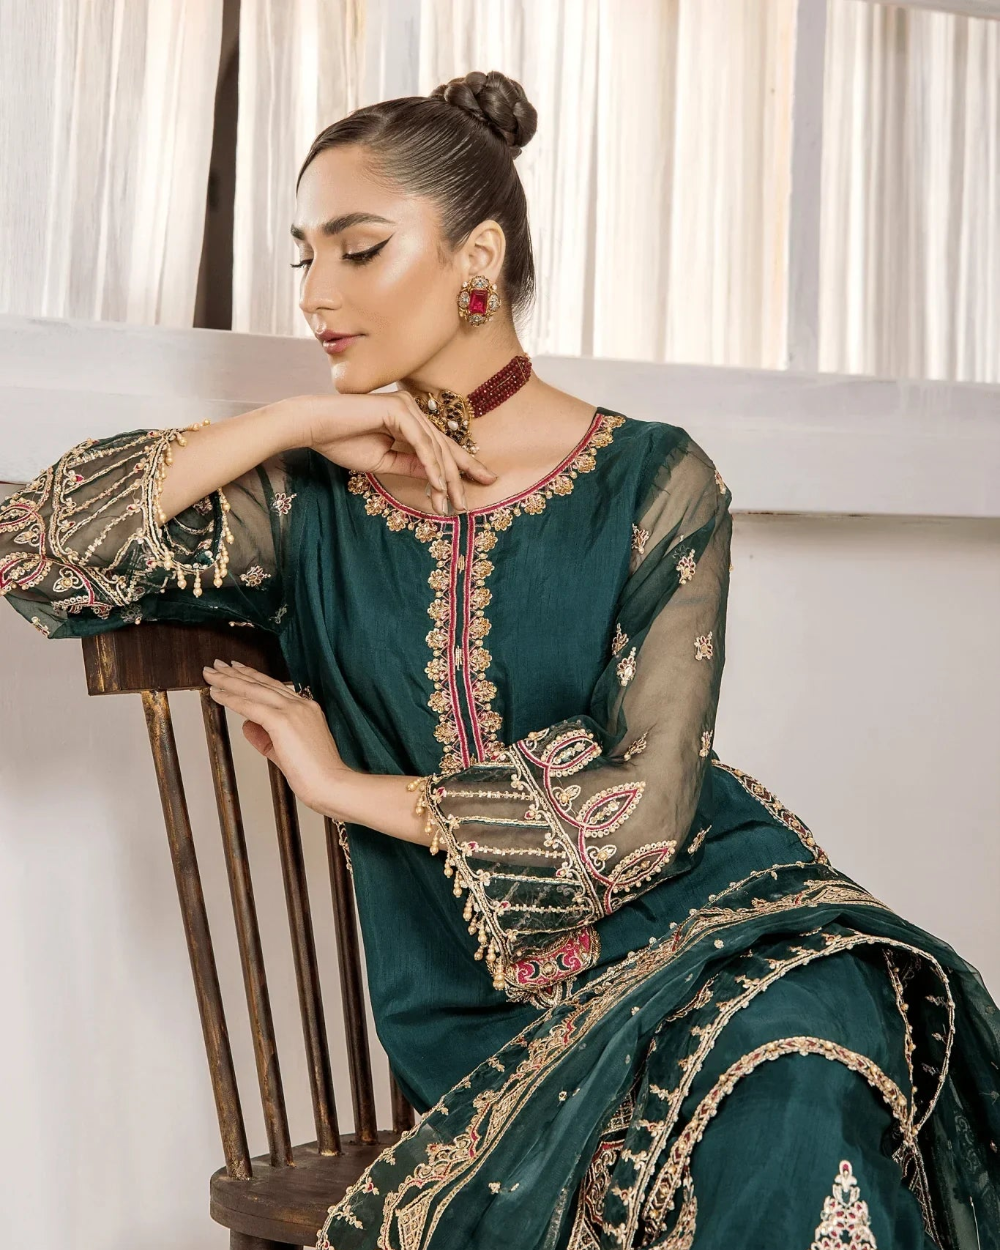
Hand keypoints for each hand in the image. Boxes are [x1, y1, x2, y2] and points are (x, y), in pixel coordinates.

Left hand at [201, 659, 350, 814]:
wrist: (331, 783)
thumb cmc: (315, 774)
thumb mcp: (284, 752)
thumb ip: (264, 737)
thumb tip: (246, 725)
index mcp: (306, 708)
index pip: (274, 687)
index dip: (253, 676)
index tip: (237, 669)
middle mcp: (300, 704)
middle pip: (262, 683)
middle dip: (236, 673)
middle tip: (217, 664)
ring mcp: (293, 711)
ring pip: (254, 690)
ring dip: (229, 680)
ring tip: (211, 674)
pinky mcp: (283, 722)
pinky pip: (251, 706)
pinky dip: (232, 699)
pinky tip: (217, 693)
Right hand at [293, 390, 497, 515]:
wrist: (314, 428)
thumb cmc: (342, 442)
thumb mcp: (385, 461)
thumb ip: (412, 466)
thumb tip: (437, 479)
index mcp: (409, 419)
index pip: (440, 446)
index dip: (460, 467)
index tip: (477, 486)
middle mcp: (412, 409)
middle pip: (444, 447)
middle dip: (461, 475)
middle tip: (469, 502)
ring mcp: (407, 406)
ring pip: (436, 447)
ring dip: (445, 479)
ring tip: (453, 504)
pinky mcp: (399, 409)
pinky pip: (422, 443)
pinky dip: (431, 465)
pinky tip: (438, 485)